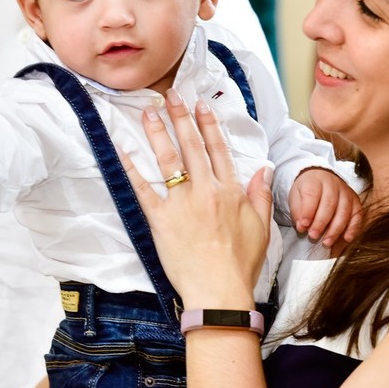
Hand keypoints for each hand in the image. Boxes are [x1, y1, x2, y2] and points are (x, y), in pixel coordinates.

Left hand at [121, 88, 273, 309]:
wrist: (219, 292)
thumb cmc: (241, 264)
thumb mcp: (261, 226)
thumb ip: (261, 194)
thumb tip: (264, 169)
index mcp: (230, 191)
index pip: (217, 149)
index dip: (208, 124)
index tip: (200, 104)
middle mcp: (206, 191)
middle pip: (191, 146)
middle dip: (180, 117)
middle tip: (171, 95)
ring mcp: (182, 204)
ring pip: (168, 160)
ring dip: (157, 133)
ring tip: (148, 112)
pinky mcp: (161, 220)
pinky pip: (144, 190)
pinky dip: (133, 170)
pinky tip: (124, 151)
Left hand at [288, 167, 361, 253]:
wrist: (322, 178)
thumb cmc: (308, 191)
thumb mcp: (296, 196)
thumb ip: (298, 211)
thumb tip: (302, 227)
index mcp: (315, 181)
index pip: (312, 195)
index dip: (308, 211)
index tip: (303, 225)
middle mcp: (333, 184)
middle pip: (329, 204)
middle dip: (321, 223)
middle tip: (313, 236)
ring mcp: (346, 192)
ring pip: (344, 211)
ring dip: (336, 229)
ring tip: (327, 242)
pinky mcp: (355, 201)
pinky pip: (357, 215)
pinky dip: (353, 228)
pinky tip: (346, 238)